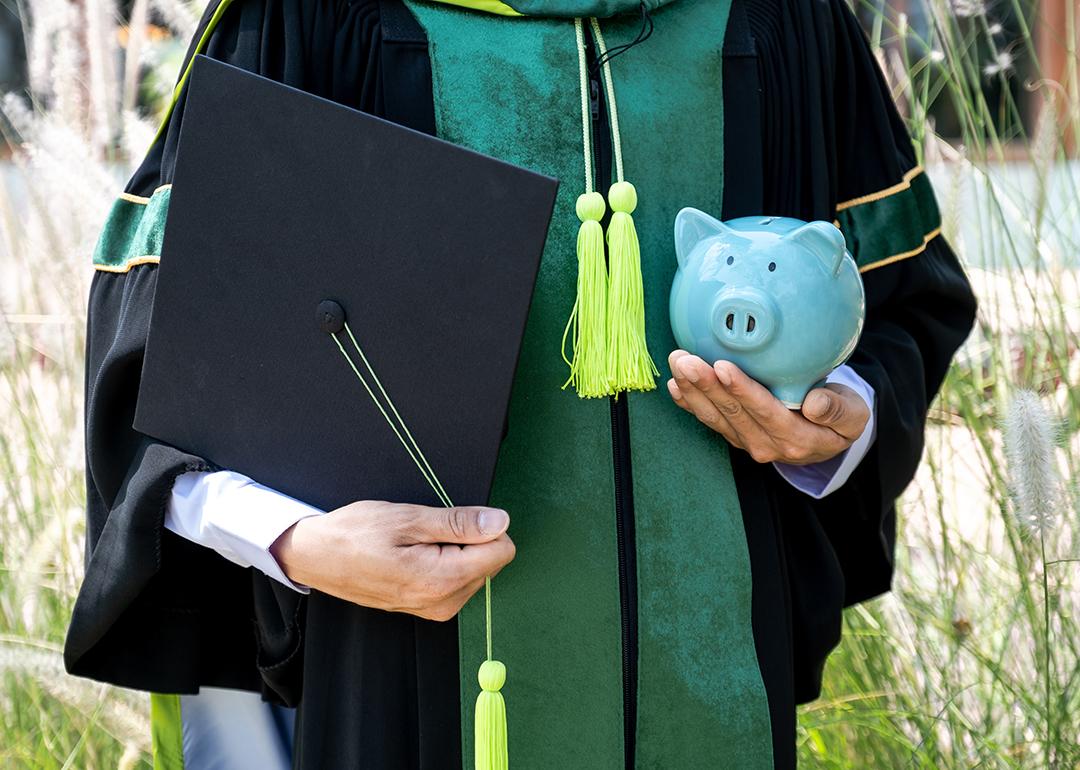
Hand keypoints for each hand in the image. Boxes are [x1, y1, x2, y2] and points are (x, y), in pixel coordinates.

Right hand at [271, 500, 514, 621]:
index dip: (484, 527)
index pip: (502, 551)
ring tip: (414, 543)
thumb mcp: (408, 518)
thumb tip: (501, 522)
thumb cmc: (355, 534)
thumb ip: (459, 523)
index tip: (450, 522)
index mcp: (442, 580)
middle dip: (467, 540)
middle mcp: (444, 603)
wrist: (316, 557)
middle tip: (424, 532)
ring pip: (474, 570)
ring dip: (454, 551)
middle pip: (490, 561)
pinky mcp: (429, 608)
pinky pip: (456, 579)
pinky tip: (412, 555)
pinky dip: (443, 562)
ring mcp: (436, 609)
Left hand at [666, 350, 868, 464]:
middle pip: (732, 413)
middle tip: (686, 360)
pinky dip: (690, 403)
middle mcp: (767, 445)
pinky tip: (675, 386)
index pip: (765, 412)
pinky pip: (710, 420)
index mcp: (797, 438)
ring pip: (715, 416)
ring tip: (677, 364)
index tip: (723, 367)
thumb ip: (838, 410)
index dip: (742, 390)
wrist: (828, 440)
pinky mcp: (735, 435)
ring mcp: (748, 442)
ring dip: (692, 390)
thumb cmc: (841, 418)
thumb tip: (815, 404)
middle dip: (706, 385)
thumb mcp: (853, 415)